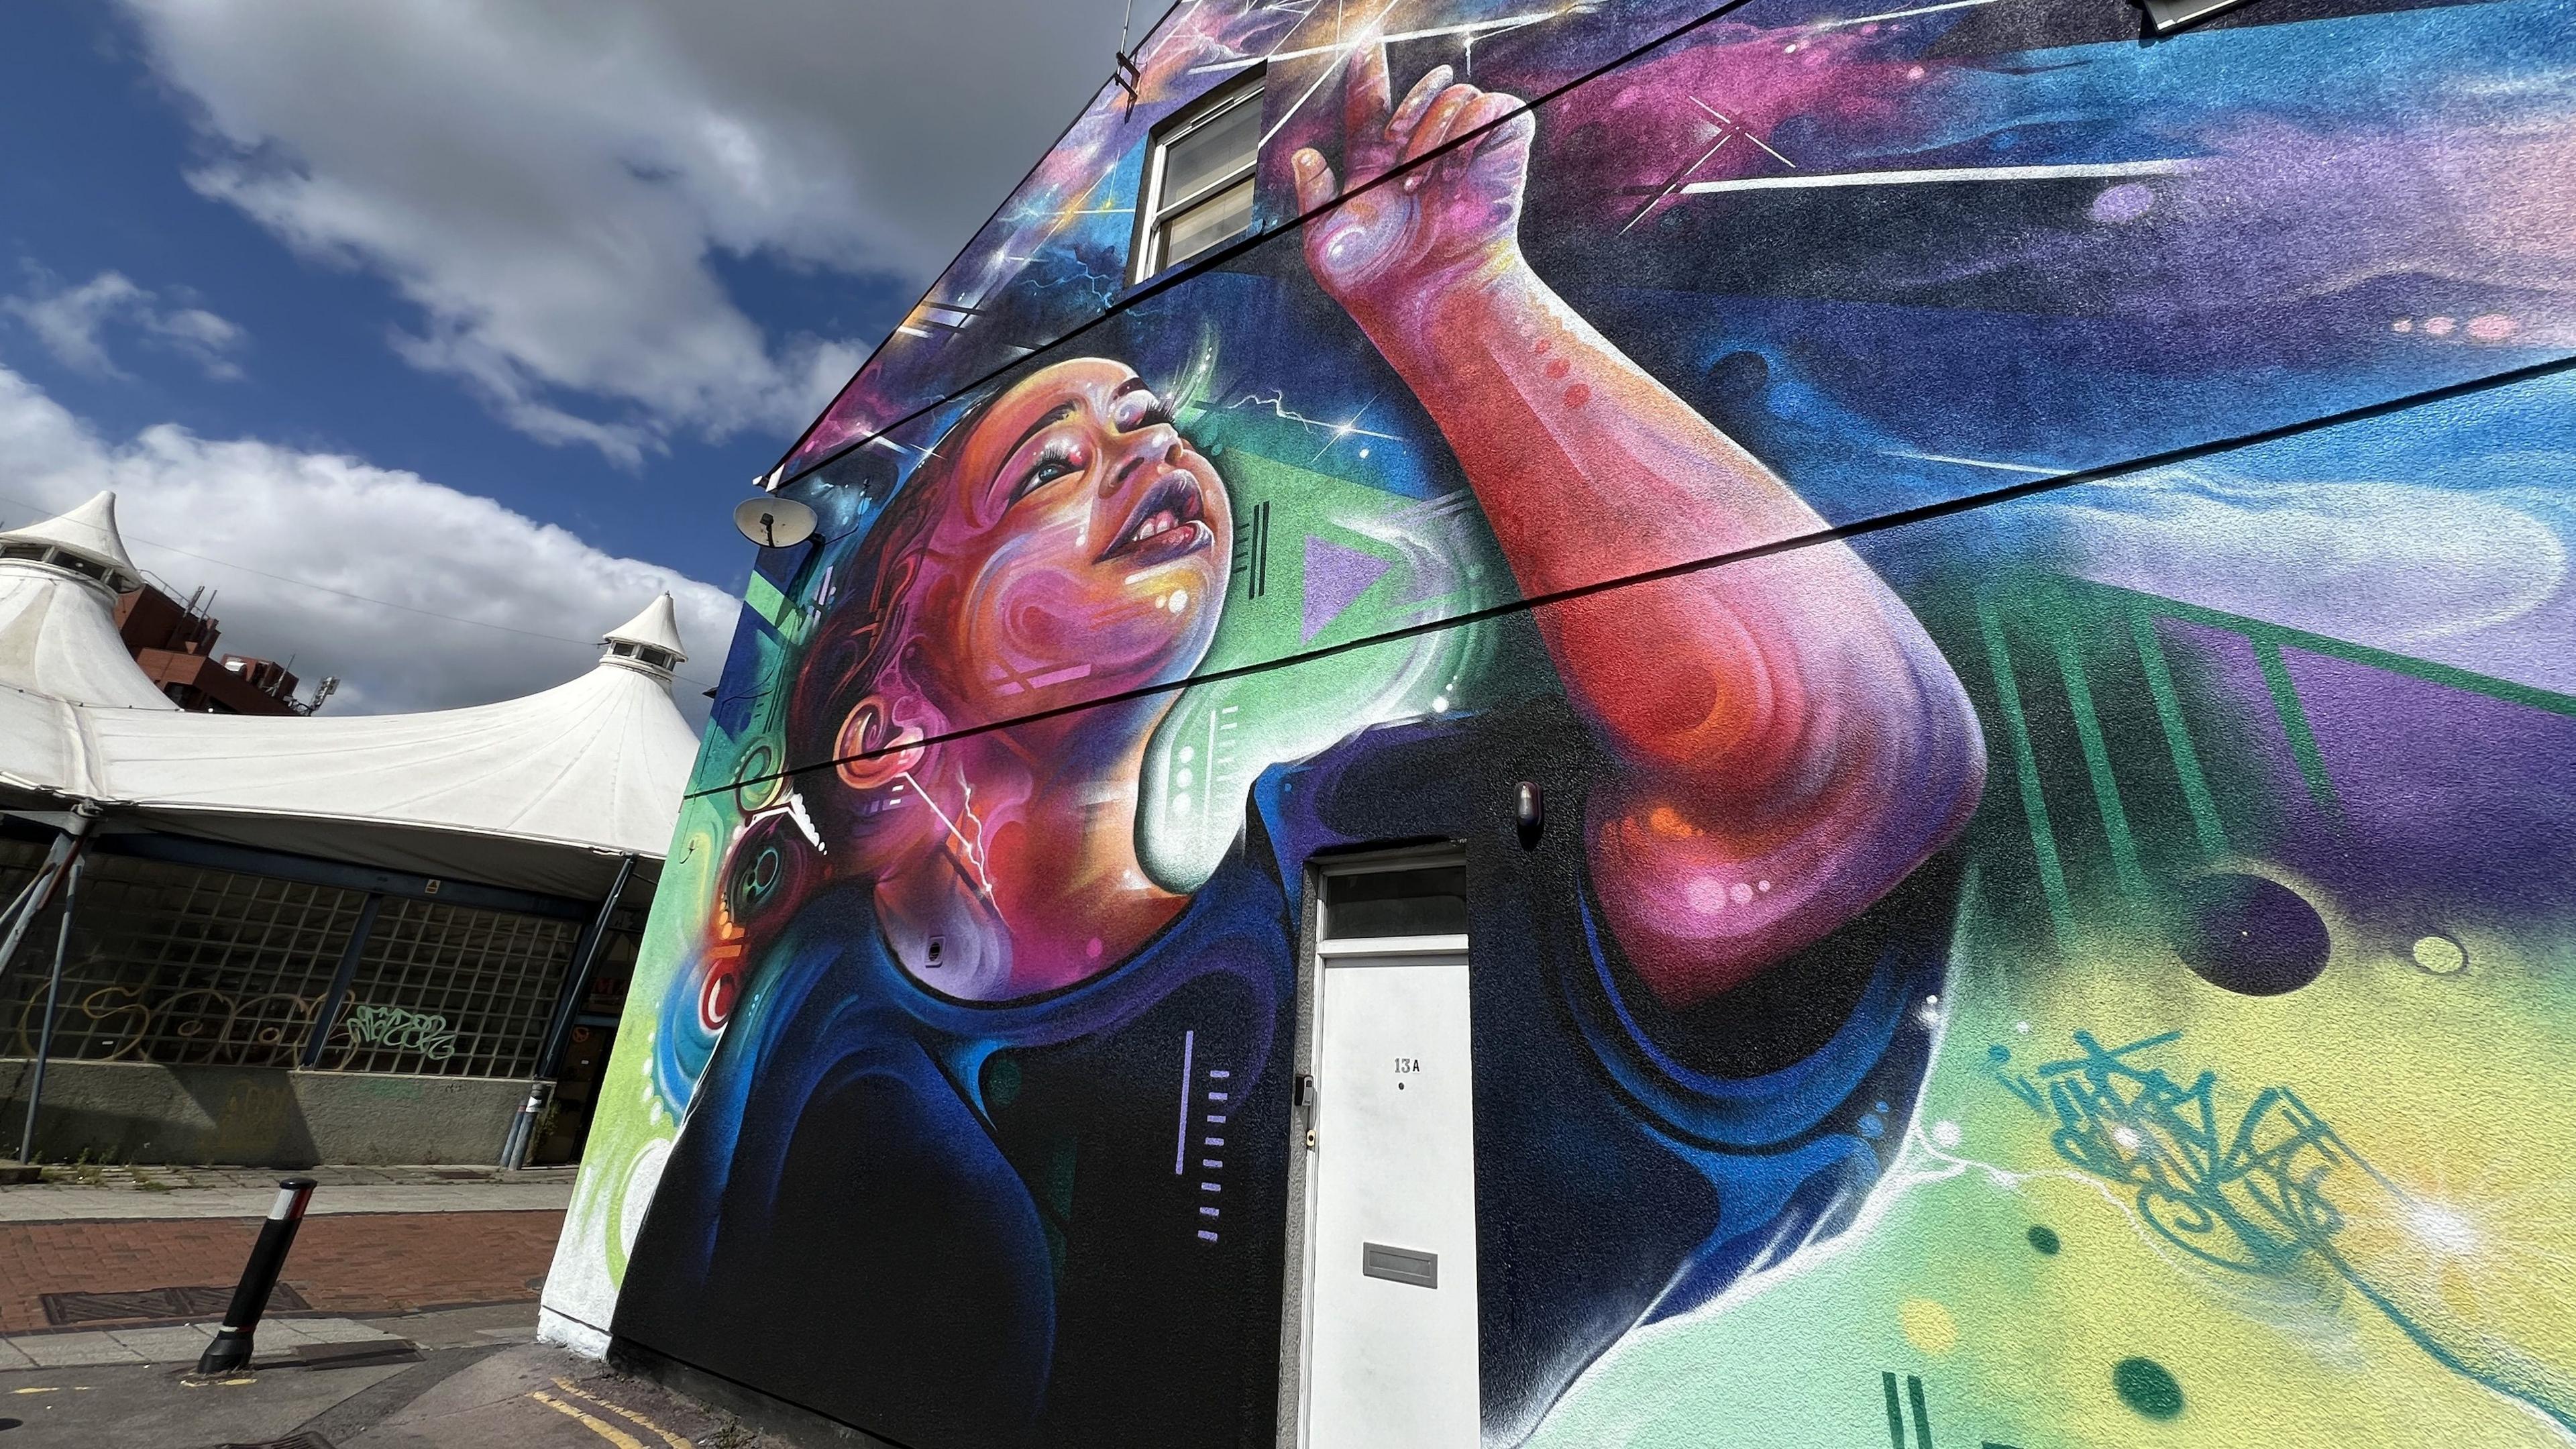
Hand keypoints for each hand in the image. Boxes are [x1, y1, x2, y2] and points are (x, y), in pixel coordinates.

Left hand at [1291, 41, 1533, 331]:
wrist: (1431, 300)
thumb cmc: (1377, 283)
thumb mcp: (1323, 242)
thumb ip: (1312, 196)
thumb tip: (1304, 155)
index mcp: (1378, 164)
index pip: (1372, 104)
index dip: (1369, 72)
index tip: (1364, 46)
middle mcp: (1421, 151)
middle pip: (1422, 88)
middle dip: (1406, 104)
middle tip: (1392, 144)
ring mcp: (1463, 151)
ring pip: (1455, 94)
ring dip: (1432, 131)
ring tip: (1421, 180)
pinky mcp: (1501, 152)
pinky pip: (1494, 105)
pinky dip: (1472, 128)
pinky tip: (1454, 170)